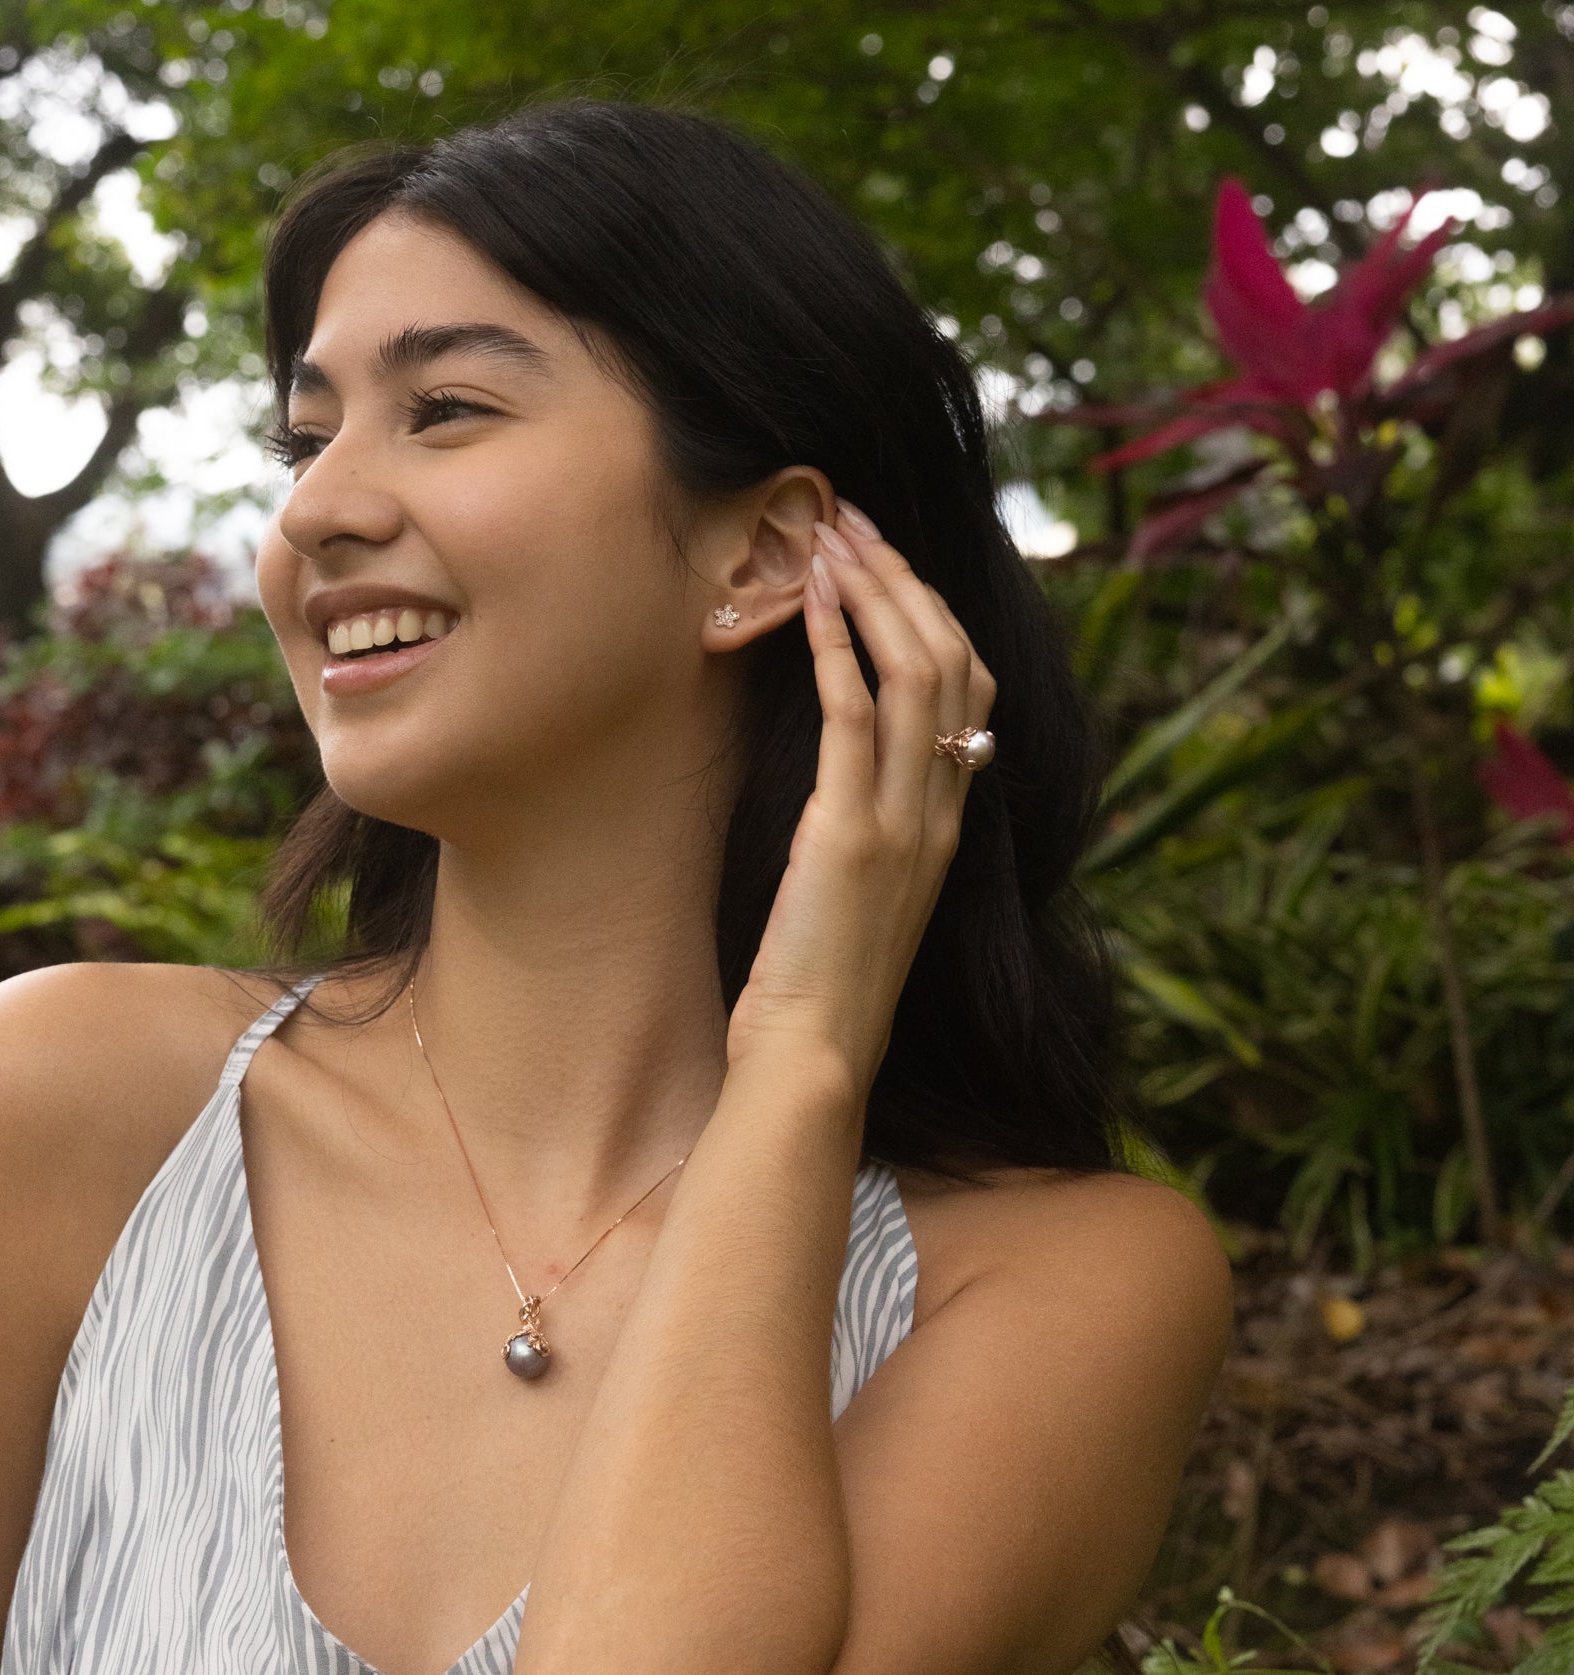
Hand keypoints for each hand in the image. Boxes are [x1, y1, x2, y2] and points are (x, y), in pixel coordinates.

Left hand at [724, 500, 997, 1097]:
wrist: (814, 1056)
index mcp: (947, 822)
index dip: (931, 610)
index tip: (880, 560)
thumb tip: (844, 782)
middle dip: (902, 577)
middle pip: (951, 659)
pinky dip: (833, 646)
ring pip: (915, 672)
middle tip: (852, 518)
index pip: (969, 689)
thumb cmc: (821, 986)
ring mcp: (903, 821)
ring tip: (828, 534)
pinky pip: (854, 715)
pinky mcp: (849, 834)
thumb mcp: (863, 895)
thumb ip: (871, 830)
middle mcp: (940, 811)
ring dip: (870, 591)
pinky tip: (807, 599)